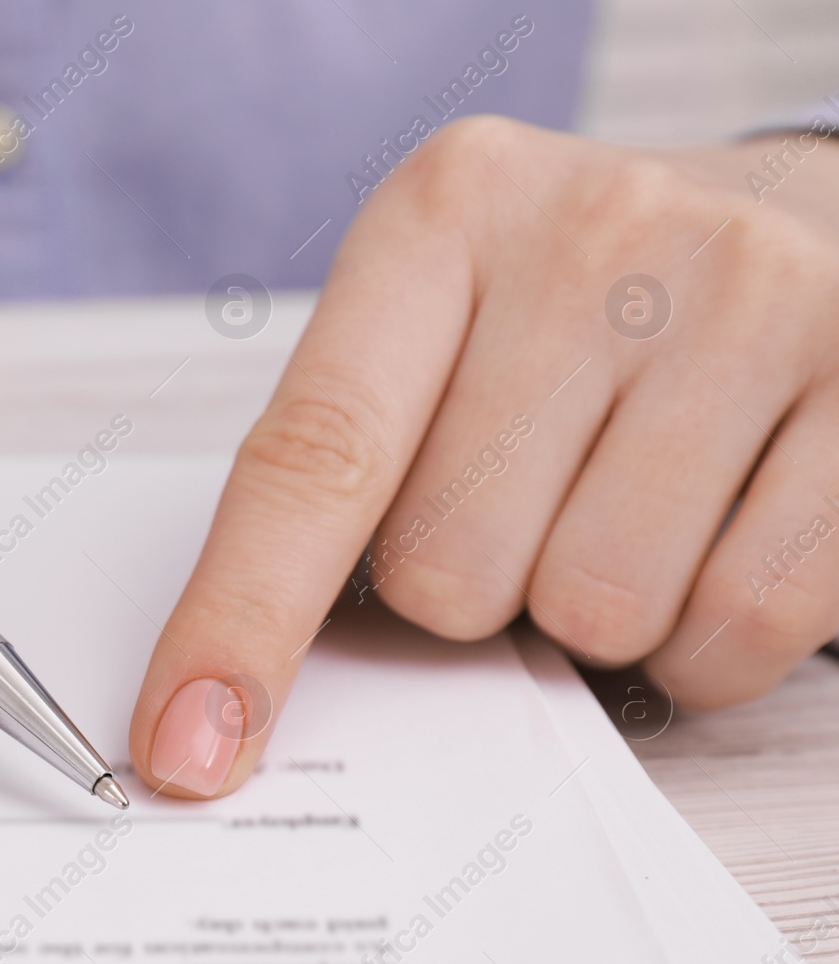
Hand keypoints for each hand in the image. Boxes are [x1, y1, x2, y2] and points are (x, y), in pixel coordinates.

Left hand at [130, 114, 838, 797]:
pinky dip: (702, 640)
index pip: (311, 459)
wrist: (799, 224)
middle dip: (469, 584)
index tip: (186, 747)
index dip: (239, 621)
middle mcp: (593, 238)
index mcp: (442, 215)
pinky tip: (709, 536)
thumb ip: (345, 468)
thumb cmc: (576, 305)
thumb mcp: (437, 323)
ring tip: (623, 501)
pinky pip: (741, 625)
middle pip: (445, 570)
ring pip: (594, 612)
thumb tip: (234, 695)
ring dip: (587, 609)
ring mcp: (749, 303)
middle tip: (527, 494)